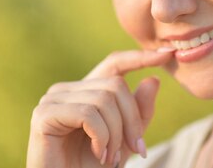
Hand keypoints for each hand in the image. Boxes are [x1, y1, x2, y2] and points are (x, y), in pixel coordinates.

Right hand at [26, 49, 174, 167]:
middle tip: (136, 151)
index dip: (139, 57)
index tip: (167, 54)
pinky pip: (88, 114)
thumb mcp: (124, 141)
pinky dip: (101, 137)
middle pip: (115, 85)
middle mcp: (66, 90)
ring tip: (111, 158)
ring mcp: (52, 99)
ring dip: (116, 134)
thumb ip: (138, 113)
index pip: (113, 63)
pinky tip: (98, 154)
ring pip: (104, 100)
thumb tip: (153, 80)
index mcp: (84, 92)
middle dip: (132, 120)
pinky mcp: (44, 114)